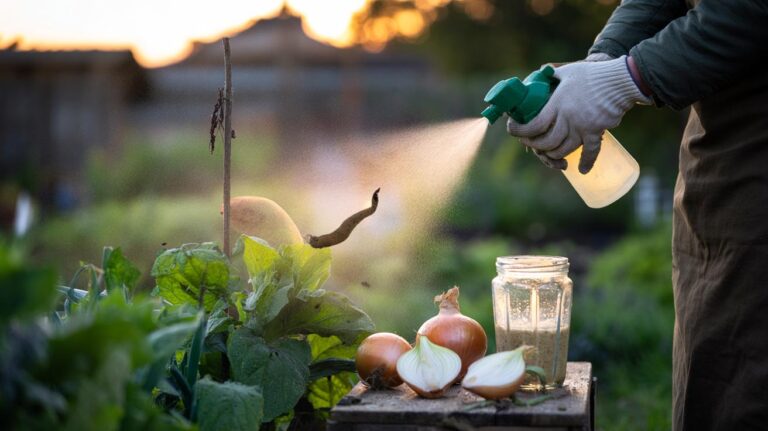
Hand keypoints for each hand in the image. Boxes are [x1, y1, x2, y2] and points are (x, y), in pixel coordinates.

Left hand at [507, 56, 648, 172]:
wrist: (620, 79)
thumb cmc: (593, 74)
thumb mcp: (568, 71)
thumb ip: (553, 74)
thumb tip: (542, 71)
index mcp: (558, 104)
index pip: (534, 124)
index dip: (521, 131)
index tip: (514, 130)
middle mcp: (567, 118)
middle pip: (547, 142)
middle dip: (536, 146)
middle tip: (531, 144)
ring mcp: (582, 126)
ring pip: (564, 149)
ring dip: (555, 155)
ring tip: (551, 154)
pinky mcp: (596, 131)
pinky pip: (590, 152)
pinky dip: (586, 162)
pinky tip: (582, 170)